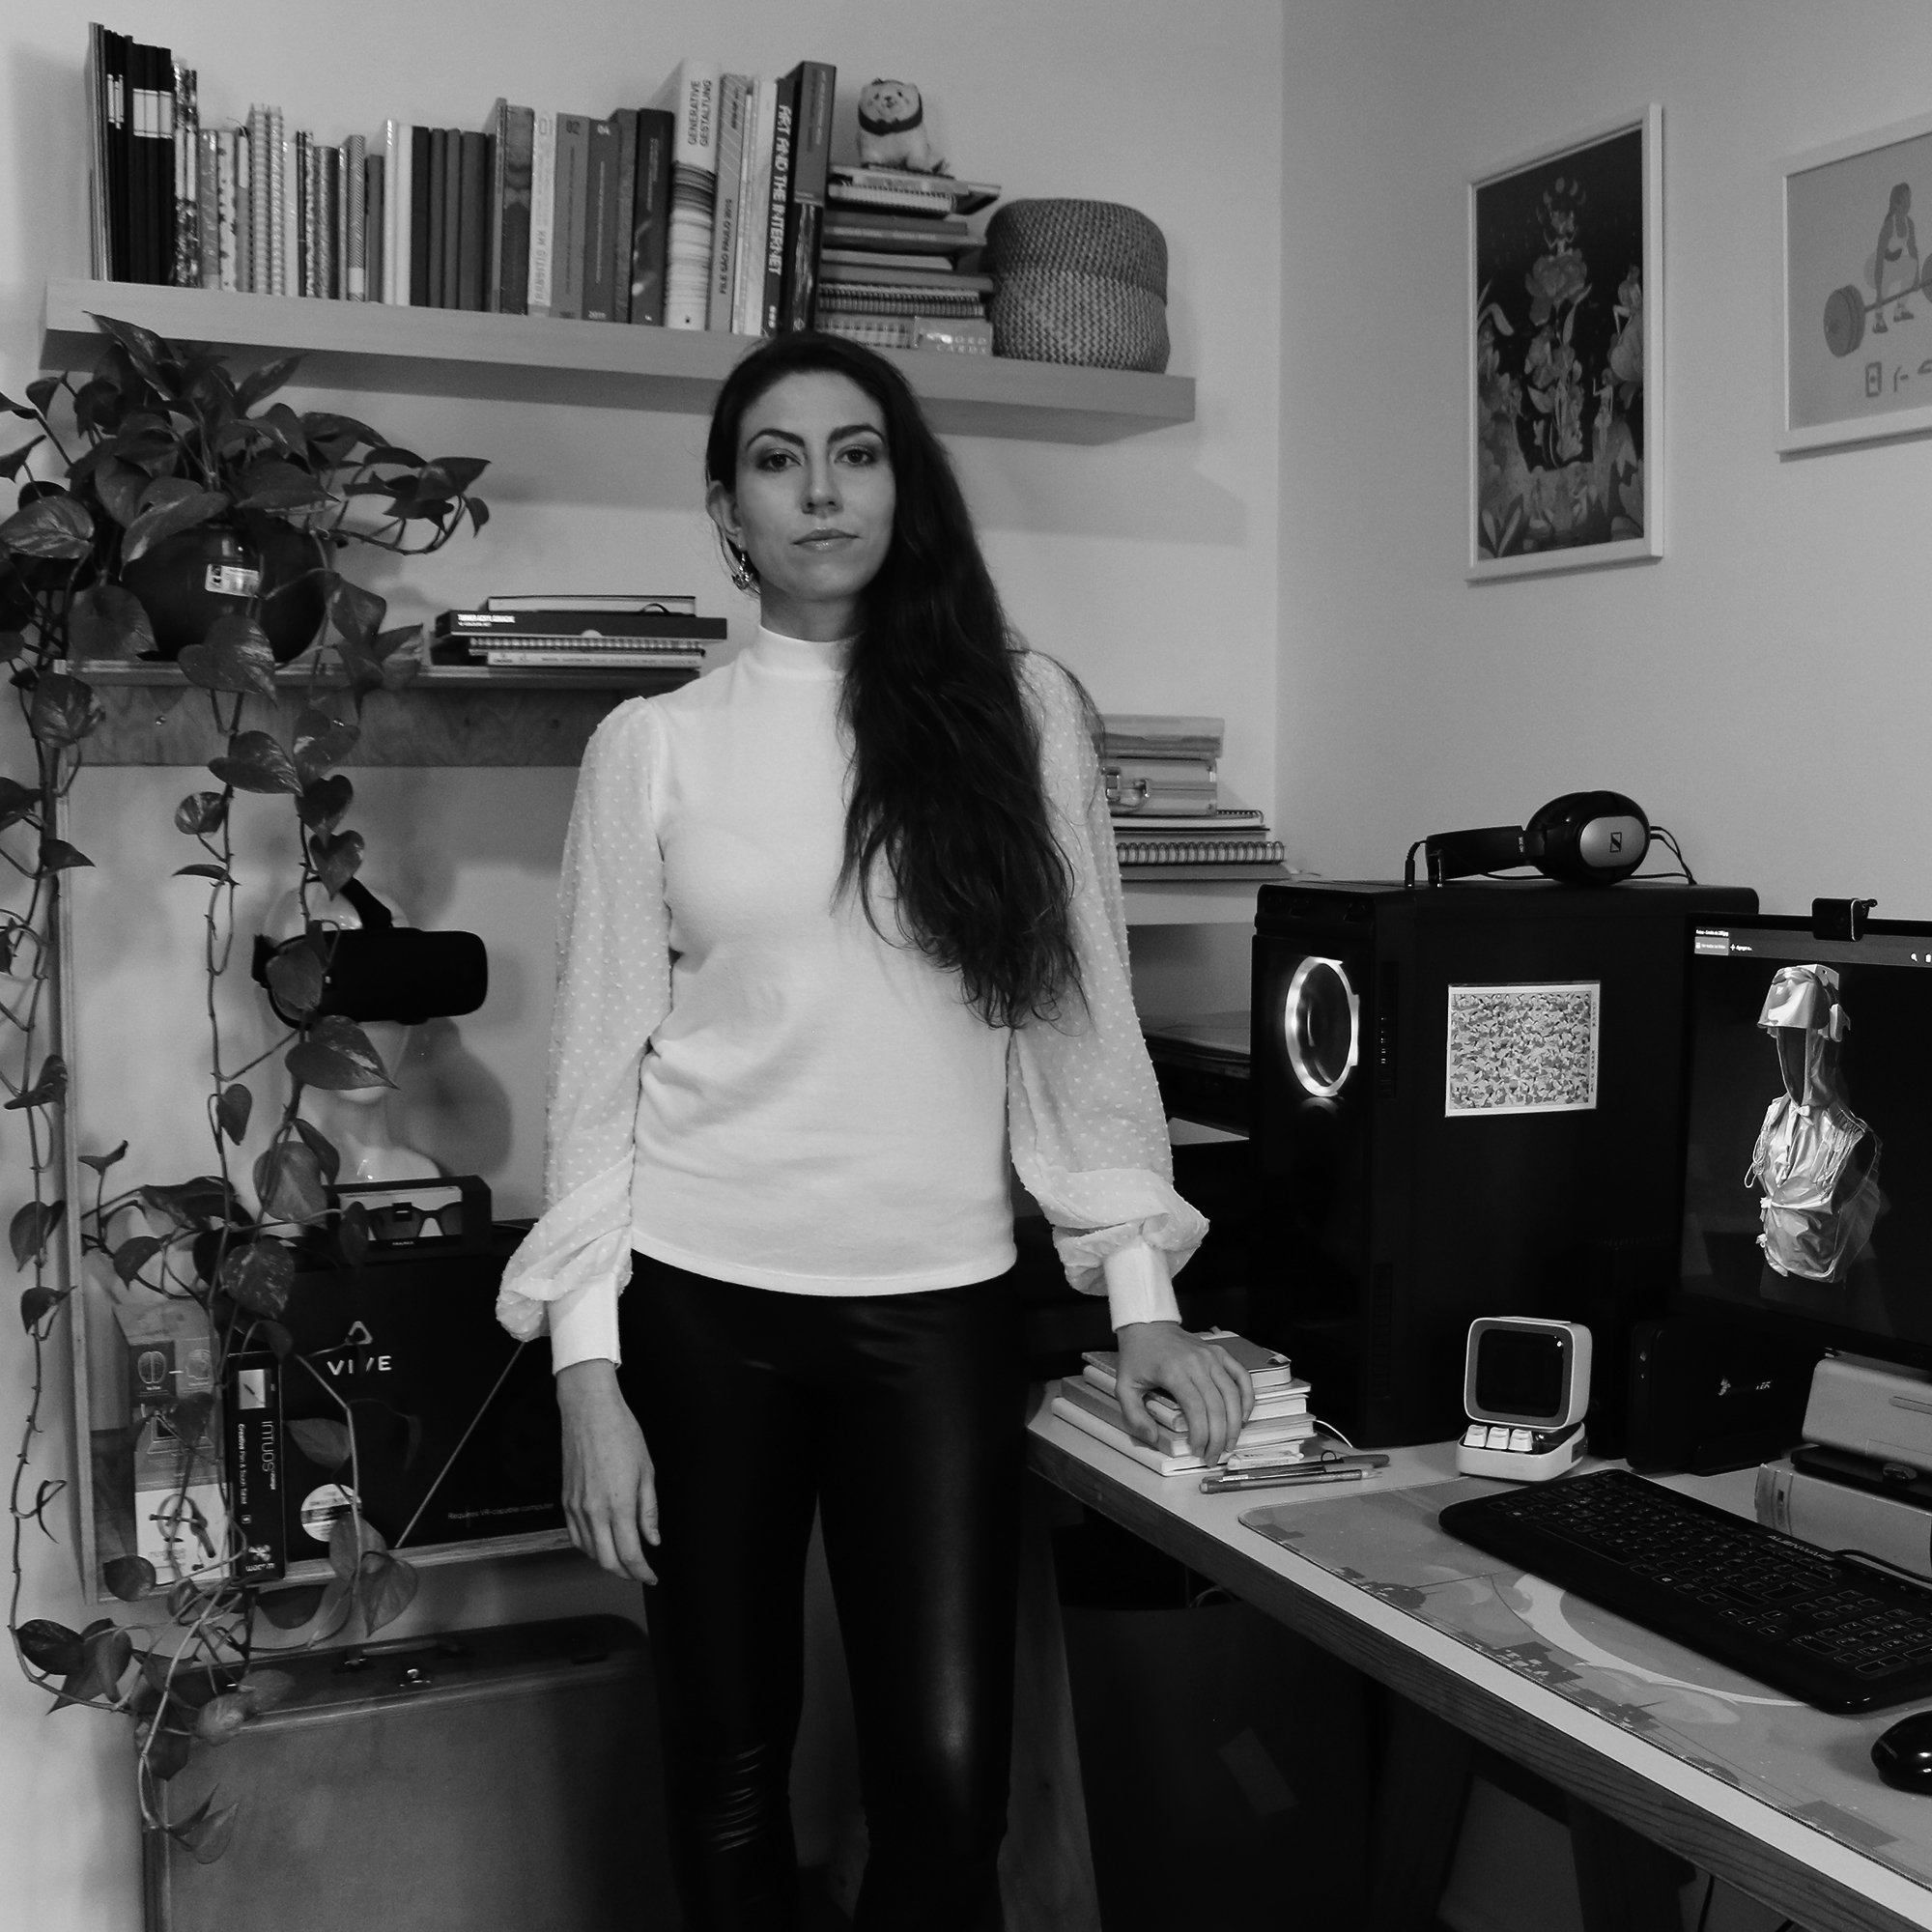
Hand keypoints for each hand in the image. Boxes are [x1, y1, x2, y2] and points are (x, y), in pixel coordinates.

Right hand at [556, 1360, 659, 1582]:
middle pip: (607, 1560)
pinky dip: (588, 1547)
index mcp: (618, 1505)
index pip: (630, 1554)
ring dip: (607, 1561)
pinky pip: (575, 1536)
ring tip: (623, 1560)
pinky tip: (600, 1545)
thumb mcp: (646, 1471)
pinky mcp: (565, 1500)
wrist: (589, 1412)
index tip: (651, 1576)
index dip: (642, 1571)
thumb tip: (652, 1539)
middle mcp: (593, 1512)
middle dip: (625, 1572)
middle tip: (640, 1572)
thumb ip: (648, 1510)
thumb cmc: (621, 1434)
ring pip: (589, 1551)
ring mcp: (576, 1507)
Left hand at [1113, 1322, 1253, 1463]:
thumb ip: (1134, 1415)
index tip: (1197, 1451)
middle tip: (1214, 1456)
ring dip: (1235, 1423)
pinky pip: (1241, 1376)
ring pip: (1232, 1394)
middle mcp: (1198, 1364)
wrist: (1147, 1324)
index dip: (1201, 1434)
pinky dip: (1247, 1397)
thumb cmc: (1137, 1355)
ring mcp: (1212, 1357)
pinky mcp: (1220, 1353)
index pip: (1197, 1409)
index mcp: (1174, 1372)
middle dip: (1219, 1437)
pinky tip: (1243, 1416)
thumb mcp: (1124, 1385)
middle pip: (1217, 1406)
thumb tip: (1152, 1438)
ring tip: (1230, 1444)